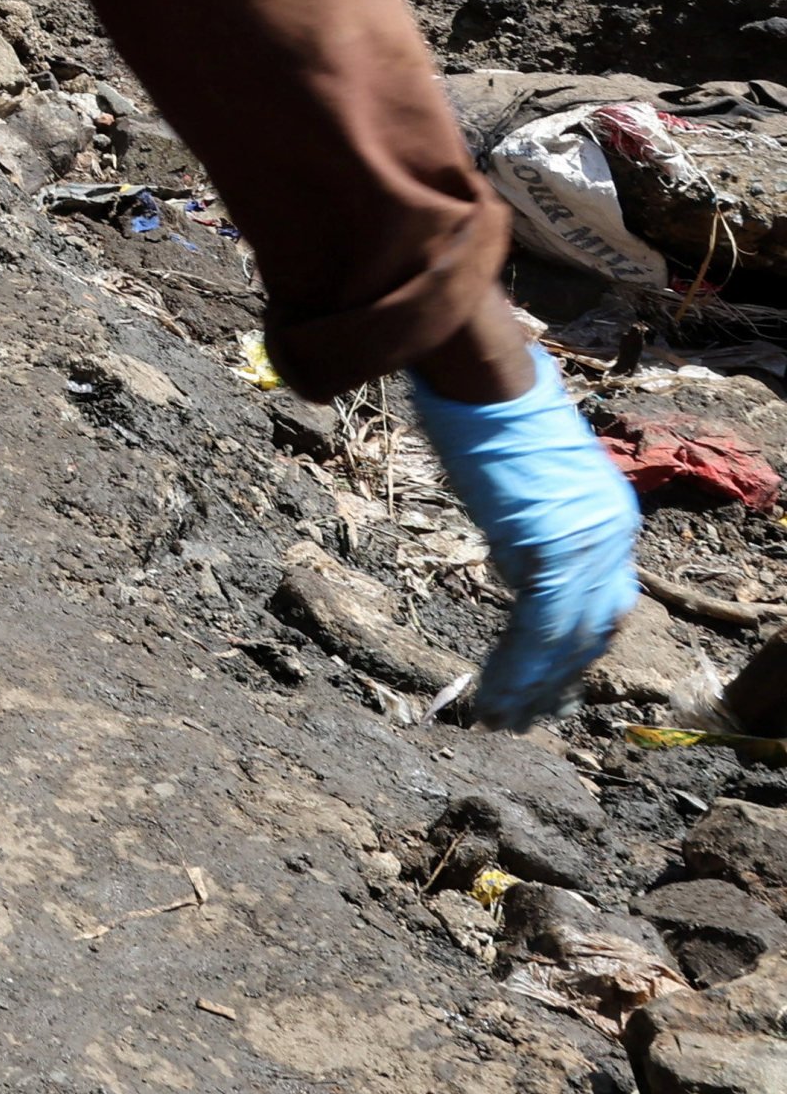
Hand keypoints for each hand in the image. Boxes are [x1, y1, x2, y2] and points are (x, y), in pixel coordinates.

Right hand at [409, 350, 640, 725]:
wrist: (483, 376)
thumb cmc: (491, 410)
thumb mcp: (528, 477)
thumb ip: (535, 522)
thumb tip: (516, 554)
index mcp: (608, 518)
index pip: (600, 603)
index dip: (571, 650)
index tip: (543, 681)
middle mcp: (610, 535)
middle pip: (591, 629)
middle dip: (556, 680)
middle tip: (524, 715)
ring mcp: (584, 542)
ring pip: (567, 639)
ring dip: (534, 685)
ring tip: (504, 717)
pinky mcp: (548, 549)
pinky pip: (538, 627)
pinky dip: (518, 668)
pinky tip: (496, 694)